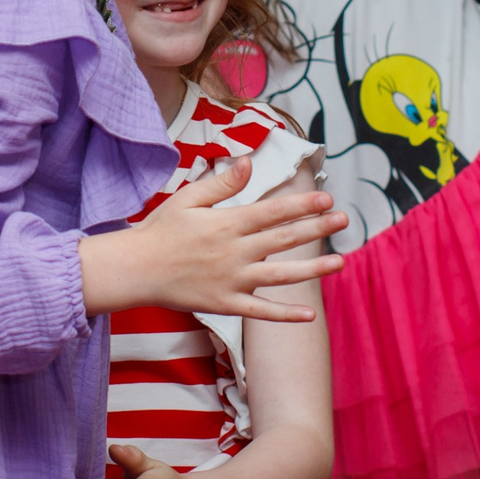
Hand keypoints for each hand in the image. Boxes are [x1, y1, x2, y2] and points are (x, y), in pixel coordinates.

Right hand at [84, 157, 346, 321]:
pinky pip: (260, 312)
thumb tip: (249, 164)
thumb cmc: (159, 231)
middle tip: (344, 220)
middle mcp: (235, 252)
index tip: (326, 198)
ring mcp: (232, 280)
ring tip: (340, 263)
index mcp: (227, 224)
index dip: (301, 204)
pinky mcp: (224, 304)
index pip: (272, 211)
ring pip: (280, 275)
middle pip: (283, 238)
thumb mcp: (188, 199)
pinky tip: (309, 314)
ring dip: (312, 269)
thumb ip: (221, 184)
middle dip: (316, 228)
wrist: (135, 270)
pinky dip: (284, 314)